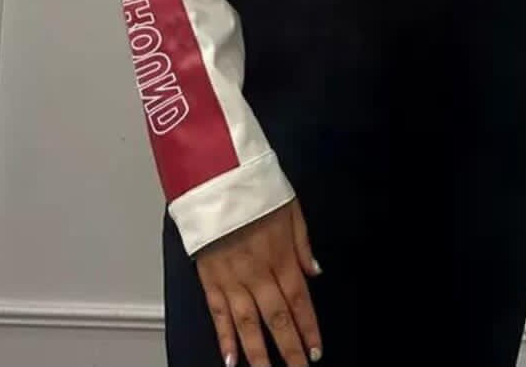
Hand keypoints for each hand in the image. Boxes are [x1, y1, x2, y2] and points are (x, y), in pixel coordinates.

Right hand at [195, 198, 322, 366]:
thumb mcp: (290, 207)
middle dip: (289, 348)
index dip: (308, 327)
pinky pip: (218, 313)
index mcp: (280, 254)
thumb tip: (315, 271)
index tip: (315, 350)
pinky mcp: (209, 277)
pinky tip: (230, 358)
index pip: (299, 300)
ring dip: (259, 353)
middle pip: (277, 318)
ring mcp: (232, 278)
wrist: (216, 178)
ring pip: (248, 323)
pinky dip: (224, 337)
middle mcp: (258, 272)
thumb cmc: (254, 188)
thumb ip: (302, 242)